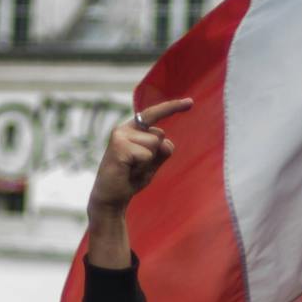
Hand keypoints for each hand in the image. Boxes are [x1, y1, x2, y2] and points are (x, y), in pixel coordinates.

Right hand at [87, 98, 191, 216]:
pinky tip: (128, 171)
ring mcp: (120, 136)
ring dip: (148, 162)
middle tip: (137, 168)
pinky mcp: (119, 146)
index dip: (172, 107)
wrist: (111, 198)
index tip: (191, 102)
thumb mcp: (152, 163)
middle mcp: (124, 129)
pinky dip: (142, 167)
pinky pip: (147, 155)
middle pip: (159, 135)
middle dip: (155, 155)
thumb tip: (165, 141)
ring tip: (132, 170)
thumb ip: (162, 150)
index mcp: (131, 130)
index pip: (154, 114)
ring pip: (154, 144)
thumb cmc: (130, 179)